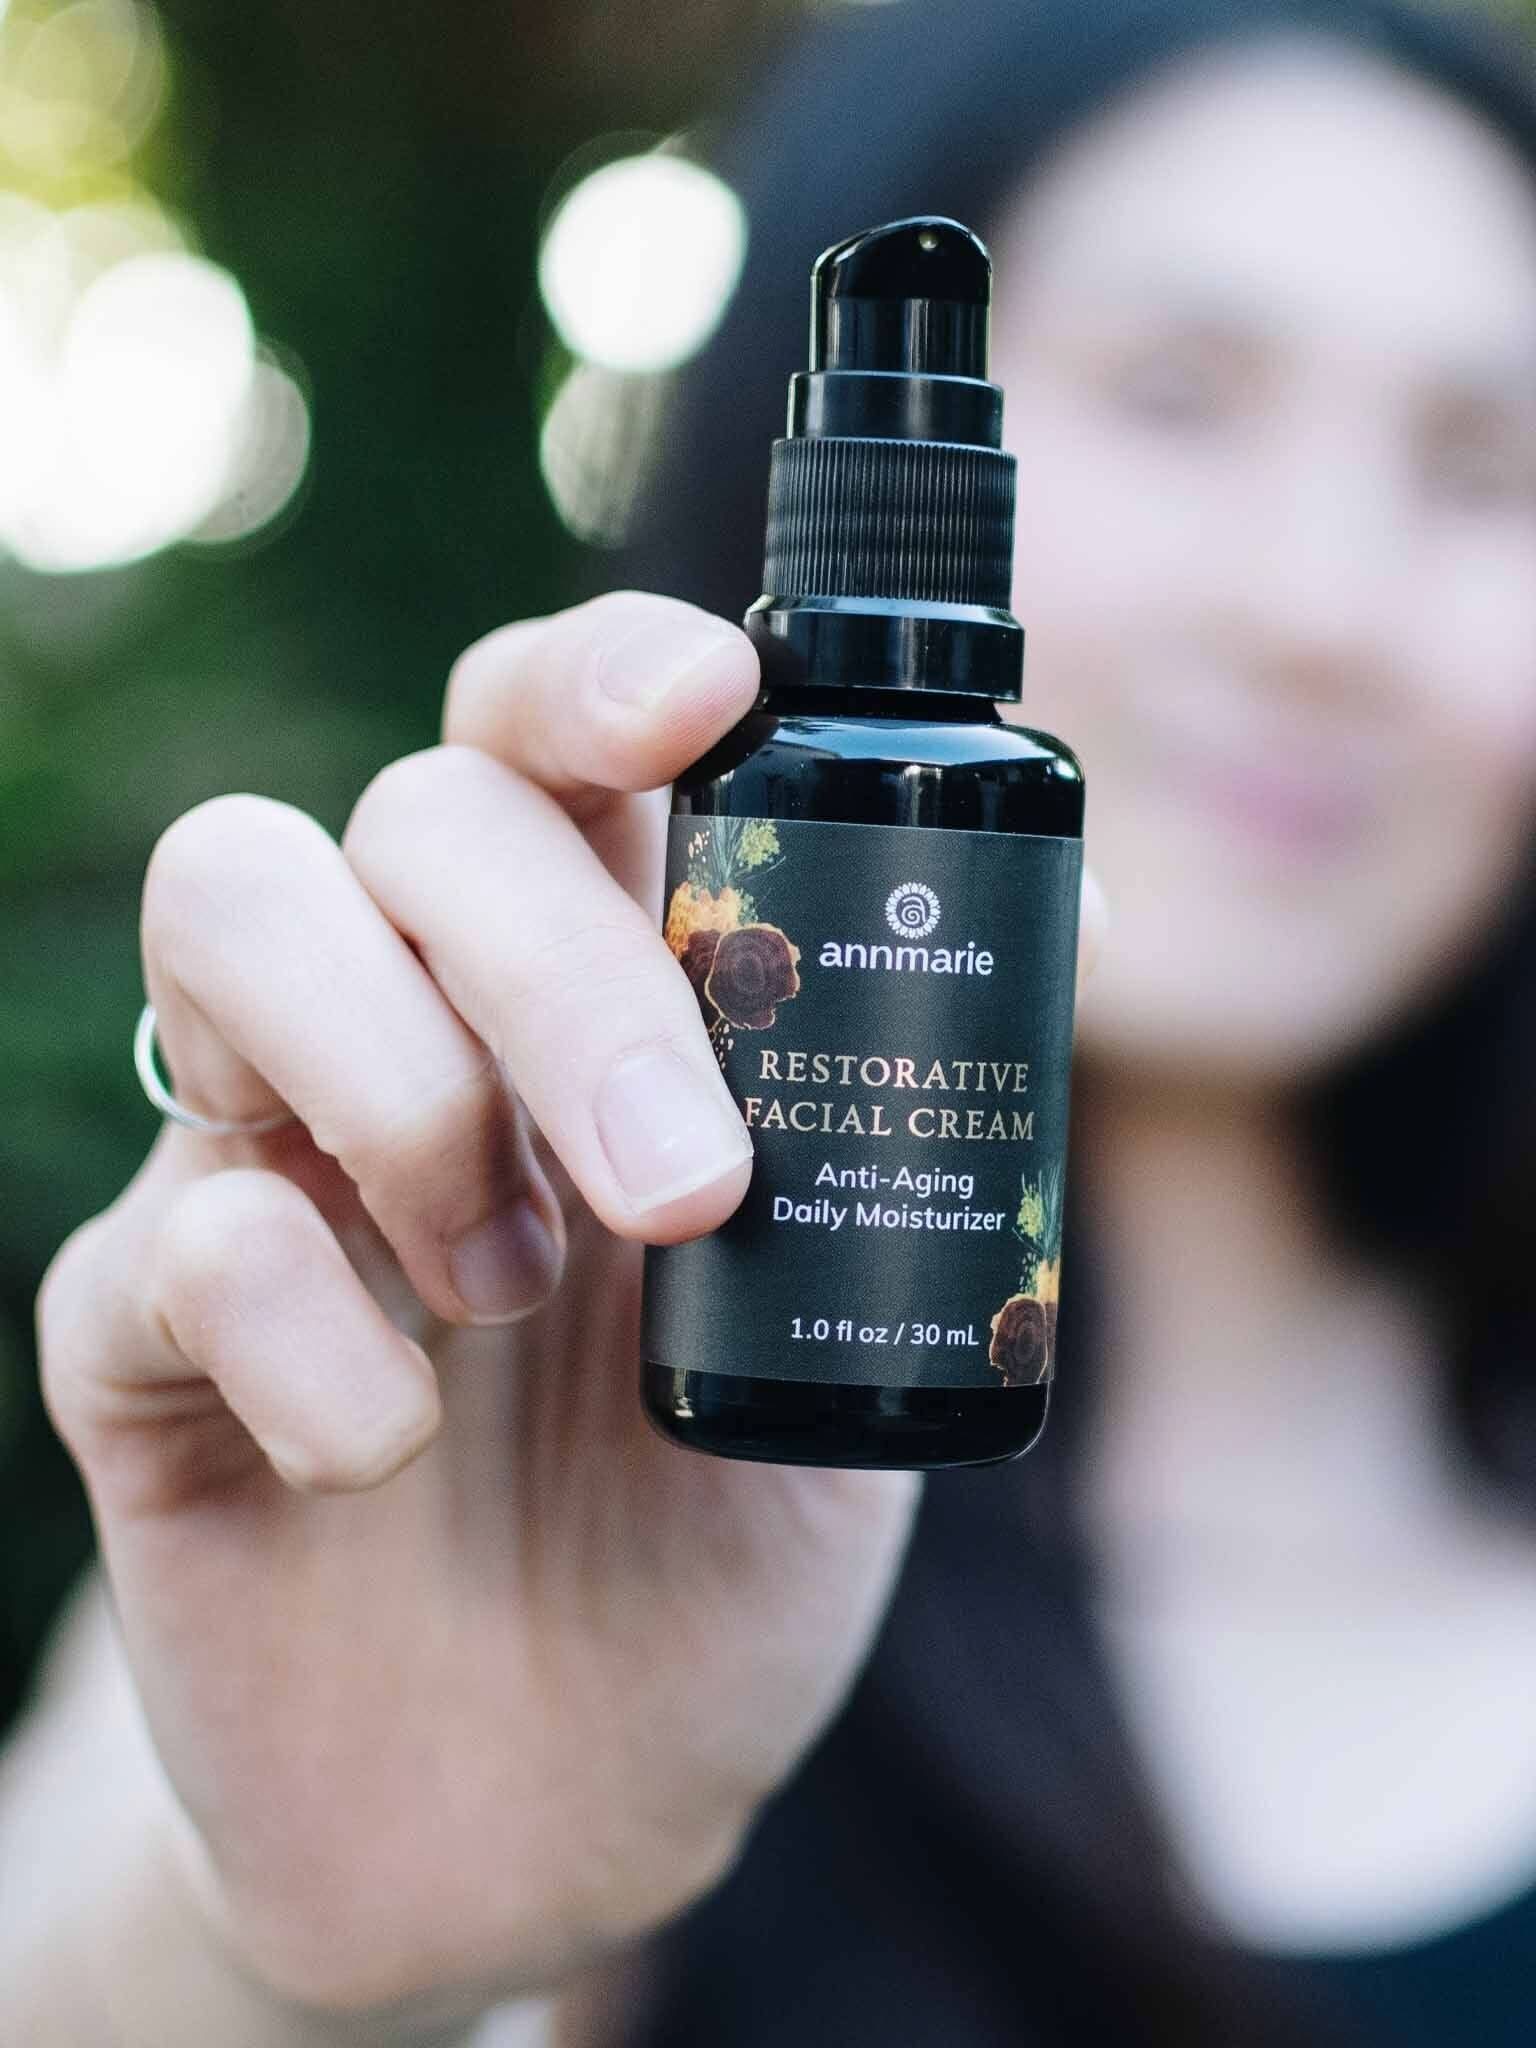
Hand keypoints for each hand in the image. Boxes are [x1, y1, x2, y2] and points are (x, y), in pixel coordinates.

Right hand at [34, 594, 926, 2026]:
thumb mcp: (867, 1325)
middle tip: (682, 1186)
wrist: (555, 1802)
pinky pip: (170, 1239)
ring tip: (515, 1285)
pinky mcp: (141, 1337)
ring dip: (403, 1079)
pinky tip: (389, 1453)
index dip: (601, 675)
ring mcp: (263, 1162)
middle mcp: (413, 1029)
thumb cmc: (718, 1538)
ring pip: (233, 905)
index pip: (543, 741)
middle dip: (557, 966)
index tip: (706, 694)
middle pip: (415, 813)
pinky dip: (304, 1337)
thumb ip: (921, 1132)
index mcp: (584, 998)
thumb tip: (1076, 919)